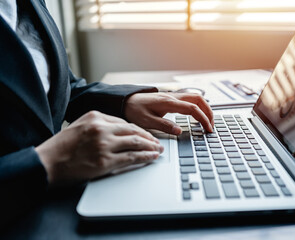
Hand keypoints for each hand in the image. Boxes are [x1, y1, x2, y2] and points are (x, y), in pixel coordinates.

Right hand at [35, 111, 162, 185]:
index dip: (139, 130)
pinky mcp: (104, 161)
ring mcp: (104, 144)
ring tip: (158, 150)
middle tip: (157, 142)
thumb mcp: (80, 125)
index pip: (125, 122)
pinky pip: (131, 157)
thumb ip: (100, 125)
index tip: (147, 135)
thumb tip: (121, 131)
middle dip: (149, 137)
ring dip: (150, 147)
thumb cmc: (62, 146)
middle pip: (134, 131)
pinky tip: (151, 157)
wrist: (47, 163)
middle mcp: (102, 128)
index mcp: (96, 117)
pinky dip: (144, 157)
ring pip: (135, 143)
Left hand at [124, 92, 213, 134]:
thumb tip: (179, 131)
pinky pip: (190, 100)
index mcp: (168, 102)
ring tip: (208, 122)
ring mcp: (173, 97)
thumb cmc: (134, 110)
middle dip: (209, 112)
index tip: (208, 129)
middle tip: (211, 126)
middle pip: (199, 99)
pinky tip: (198, 115)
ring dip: (205, 108)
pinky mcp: (172, 99)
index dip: (203, 119)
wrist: (126, 101)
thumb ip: (163, 126)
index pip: (192, 108)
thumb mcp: (146, 121)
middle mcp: (173, 97)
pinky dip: (198, 107)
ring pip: (196, 98)